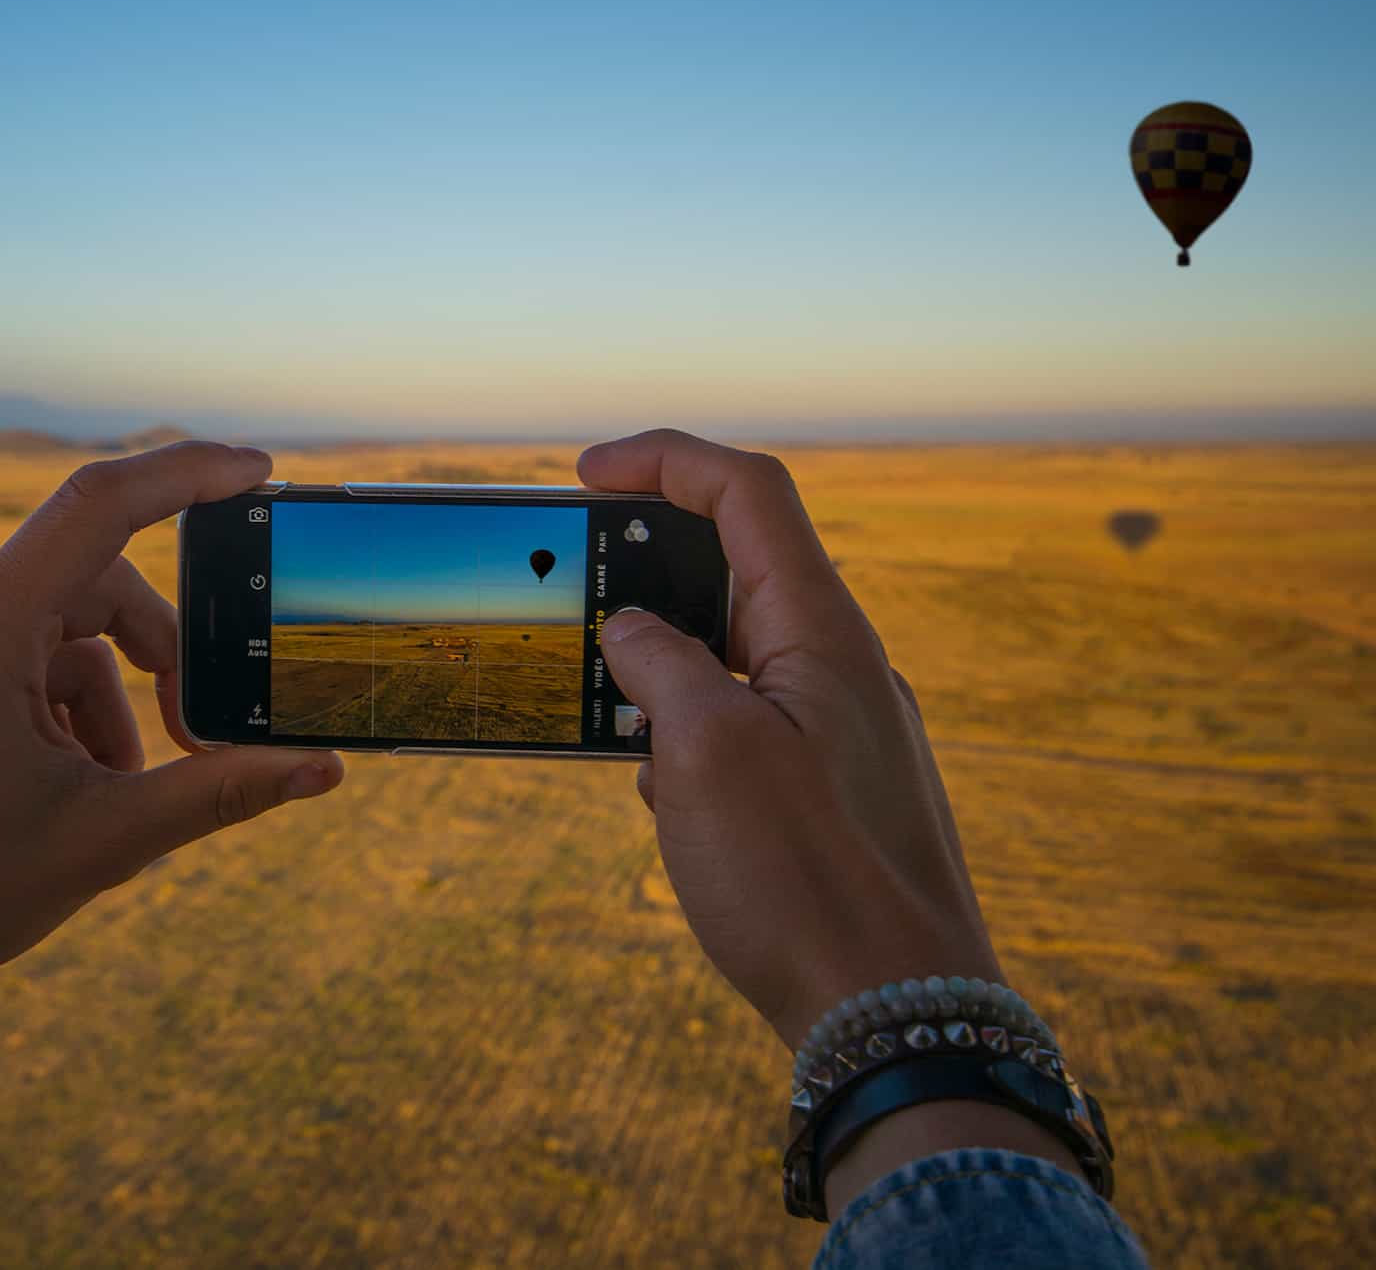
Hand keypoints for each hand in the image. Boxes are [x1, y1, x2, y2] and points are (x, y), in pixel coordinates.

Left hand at [0, 441, 343, 1008]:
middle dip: (155, 663)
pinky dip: (52, 701)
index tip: (256, 469)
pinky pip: (9, 644)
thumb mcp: (105, 840)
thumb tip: (323, 769)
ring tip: (98, 794)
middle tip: (189, 746)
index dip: (187, 475)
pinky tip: (50, 780)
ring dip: (102, 701)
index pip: (98, 507)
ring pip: (56, 625)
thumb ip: (221, 791)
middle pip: (92, 587)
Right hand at [582, 429, 1000, 1048]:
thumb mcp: (705, 753)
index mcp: (820, 630)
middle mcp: (839, 665)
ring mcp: (839, 728)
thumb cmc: (806, 880)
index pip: (748, 492)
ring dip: (661, 677)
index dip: (665, 460)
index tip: (585, 472)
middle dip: (646, 582)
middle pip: (736, 570)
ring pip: (732, 658)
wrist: (897, 1013)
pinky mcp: (830, 788)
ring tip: (615, 729)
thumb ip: (658, 666)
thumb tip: (630, 632)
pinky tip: (666, 800)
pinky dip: (690, 739)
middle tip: (575, 615)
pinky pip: (745, 727)